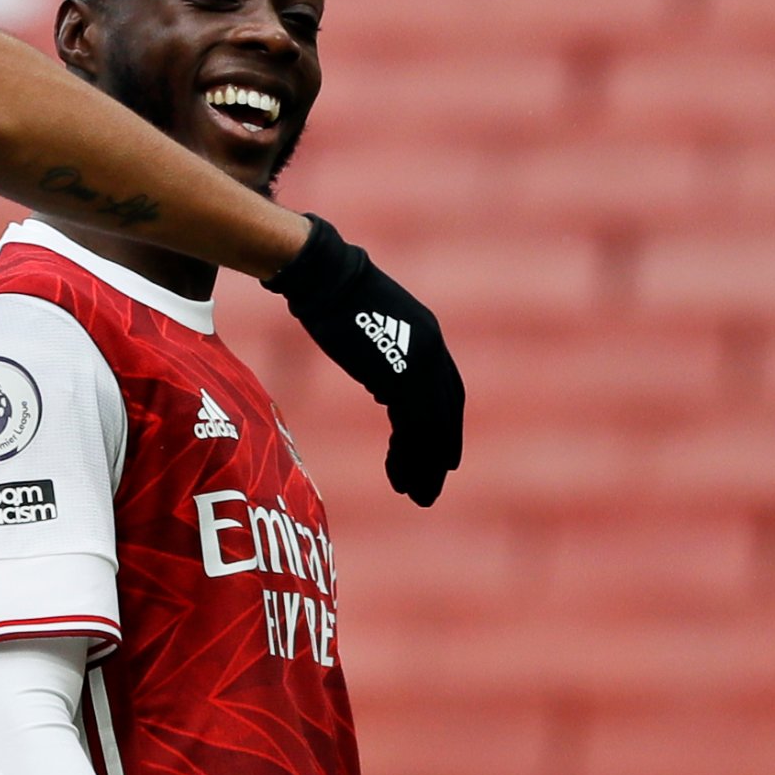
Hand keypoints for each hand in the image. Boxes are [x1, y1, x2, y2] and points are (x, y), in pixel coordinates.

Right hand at [271, 217, 464, 503]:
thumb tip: (384, 385)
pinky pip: (411, 428)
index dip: (446, 427)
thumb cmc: (337, 296)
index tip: (442, 457)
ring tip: (418, 495)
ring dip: (423, 464)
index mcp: (430, 340)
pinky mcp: (398, 377)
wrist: (326, 278)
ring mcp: (418, 365)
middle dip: (439, 453)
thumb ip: (387, 358)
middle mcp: (432, 354)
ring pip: (430, 428)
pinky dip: (406, 456)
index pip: (447, 393)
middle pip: (444, 415)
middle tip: (431, 486)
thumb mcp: (374, 328)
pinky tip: (398, 477)